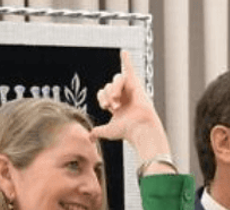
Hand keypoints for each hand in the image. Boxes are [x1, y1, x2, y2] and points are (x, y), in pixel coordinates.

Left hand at [91, 50, 173, 165]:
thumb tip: (90, 137)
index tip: (106, 107)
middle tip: (112, 106)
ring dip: (113, 90)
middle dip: (107, 95)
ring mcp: (131, 90)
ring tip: (116, 100)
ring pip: (115, 80)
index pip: (104, 94)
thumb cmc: (127, 131)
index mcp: (119, 106)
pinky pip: (130, 69)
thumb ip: (98, 131)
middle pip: (108, 86)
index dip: (102, 98)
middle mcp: (125, 97)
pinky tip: (123, 52)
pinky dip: (126, 60)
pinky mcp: (136, 85)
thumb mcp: (108, 130)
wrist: (139, 128)